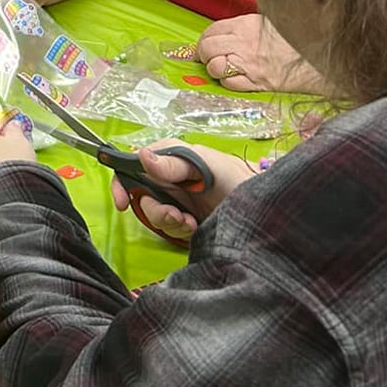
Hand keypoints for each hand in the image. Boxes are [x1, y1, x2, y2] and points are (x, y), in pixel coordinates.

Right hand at [110, 140, 253, 241]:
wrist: (264, 210)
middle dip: (156, 211)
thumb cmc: (238, 180)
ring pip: (153, 214)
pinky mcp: (183, 218)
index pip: (132, 165)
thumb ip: (174, 164)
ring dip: (169, 222)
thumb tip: (142, 155)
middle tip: (176, 217)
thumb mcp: (206, 167)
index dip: (122, 183)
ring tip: (191, 223)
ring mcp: (176, 198)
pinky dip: (179, 230)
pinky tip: (196, 227)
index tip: (123, 203)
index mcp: (170, 156)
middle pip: (140, 195)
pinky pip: (168, 228)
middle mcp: (168, 177)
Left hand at [197, 13, 326, 93]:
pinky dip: (227, 82)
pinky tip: (235, 78)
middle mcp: (245, 43)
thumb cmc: (295, 40)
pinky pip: (230, 83)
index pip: (212, 30)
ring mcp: (251, 64)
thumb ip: (245, 26)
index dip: (204, 39)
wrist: (319, 57)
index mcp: (247, 24)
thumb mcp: (269, 22)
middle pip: (208, 47)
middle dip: (203, 54)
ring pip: (215, 67)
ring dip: (214, 69)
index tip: (204, 45)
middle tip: (206, 59)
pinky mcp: (258, 82)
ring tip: (222, 68)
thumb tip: (225, 34)